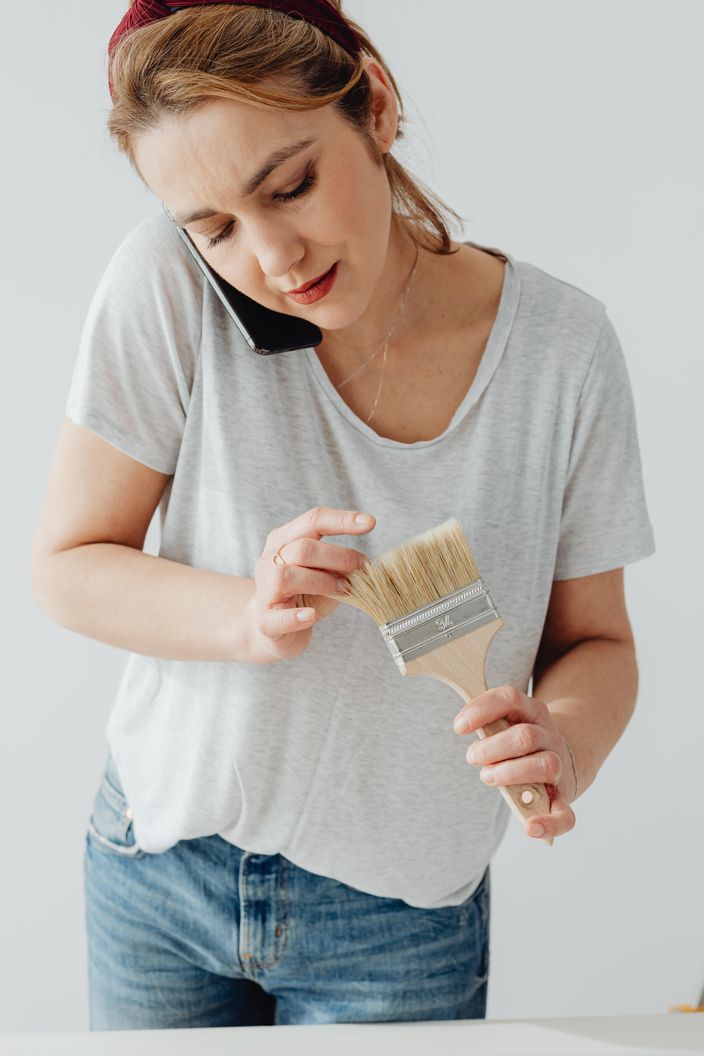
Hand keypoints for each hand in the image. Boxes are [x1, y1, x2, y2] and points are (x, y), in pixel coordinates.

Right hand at [244, 506, 374, 663]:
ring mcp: (265, 589)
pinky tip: (311, 616)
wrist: (273, 629)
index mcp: (285, 540)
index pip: (313, 520)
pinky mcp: (265, 620)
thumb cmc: (303, 596)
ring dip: (323, 582)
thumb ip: (339, 567)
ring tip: (344, 590)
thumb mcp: (325, 575)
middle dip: (339, 557)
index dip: (342, 520)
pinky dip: (296, 617)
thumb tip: (364, 565)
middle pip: (303, 548)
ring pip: (287, 575)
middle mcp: (270, 560)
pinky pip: (278, 617)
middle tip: (362, 569)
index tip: (370, 523)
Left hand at [453, 686, 577, 840]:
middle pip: (525, 736)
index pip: (509, 699)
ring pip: (545, 765)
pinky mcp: (563, 797)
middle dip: (492, 748)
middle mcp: (548, 737)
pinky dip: (548, 823)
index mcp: (532, 712)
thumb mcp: (507, 722)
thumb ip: (489, 722)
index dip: (482, 709)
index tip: (458, 726)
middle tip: (472, 757)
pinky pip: (565, 815)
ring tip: (487, 776)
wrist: (563, 758)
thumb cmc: (521, 743)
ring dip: (510, 773)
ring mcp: (559, 766)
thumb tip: (463, 725)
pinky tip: (529, 827)